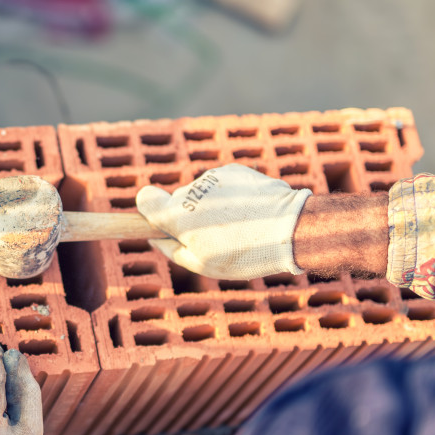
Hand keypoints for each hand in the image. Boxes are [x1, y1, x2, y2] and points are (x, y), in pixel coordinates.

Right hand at [135, 164, 311, 279]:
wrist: (289, 228)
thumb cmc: (244, 253)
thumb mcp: (202, 264)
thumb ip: (171, 250)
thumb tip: (156, 239)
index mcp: (176, 215)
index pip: (145, 200)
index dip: (150, 211)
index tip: (161, 223)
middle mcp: (190, 191)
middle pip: (178, 201)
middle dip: (189, 216)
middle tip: (213, 238)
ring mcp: (212, 177)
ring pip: (202, 193)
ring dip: (212, 207)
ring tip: (239, 228)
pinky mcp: (234, 170)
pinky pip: (222, 185)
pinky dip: (230, 197)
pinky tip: (249, 213)